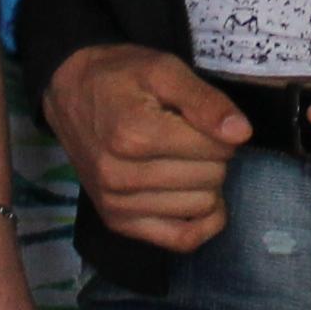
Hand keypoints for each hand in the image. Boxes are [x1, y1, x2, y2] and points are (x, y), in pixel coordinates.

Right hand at [43, 45, 248, 249]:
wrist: (69, 92)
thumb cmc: (120, 76)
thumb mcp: (164, 69)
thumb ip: (204, 100)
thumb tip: (241, 134)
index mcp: (134, 135)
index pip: (216, 149)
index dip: (221, 131)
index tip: (202, 119)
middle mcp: (121, 176)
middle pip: (211, 177)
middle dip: (213, 155)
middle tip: (191, 137)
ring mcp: (117, 204)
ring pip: (202, 206)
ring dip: (205, 184)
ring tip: (183, 160)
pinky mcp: (118, 223)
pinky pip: (182, 240)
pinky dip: (201, 222)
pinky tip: (197, 198)